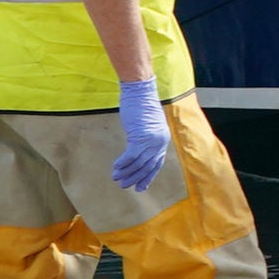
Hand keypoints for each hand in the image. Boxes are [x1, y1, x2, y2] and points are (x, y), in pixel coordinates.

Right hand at [110, 79, 171, 193]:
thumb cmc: (141, 105)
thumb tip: (138, 149)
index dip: (148, 176)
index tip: (141, 186)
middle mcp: (160, 141)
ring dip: (126, 172)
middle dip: (136, 178)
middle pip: (148, 166)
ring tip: (116, 179)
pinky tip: (115, 168)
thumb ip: (145, 138)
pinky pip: (131, 156)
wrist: (140, 91)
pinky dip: (123, 163)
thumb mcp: (147, 124)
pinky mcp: (141, 137)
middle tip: (125, 186)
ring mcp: (151, 140)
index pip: (157, 163)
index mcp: (163, 139)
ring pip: (139, 163)